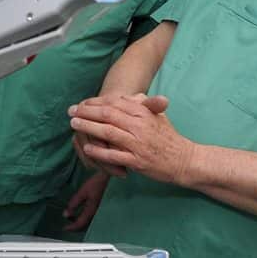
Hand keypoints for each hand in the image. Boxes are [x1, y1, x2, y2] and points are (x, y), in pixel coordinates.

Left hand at [63, 172, 109, 230]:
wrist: (111, 179)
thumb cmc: (96, 184)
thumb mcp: (83, 192)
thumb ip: (74, 203)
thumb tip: (65, 214)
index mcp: (92, 211)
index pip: (80, 224)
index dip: (72, 227)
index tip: (64, 228)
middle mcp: (98, 215)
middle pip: (86, 226)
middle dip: (76, 226)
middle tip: (68, 223)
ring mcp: (101, 213)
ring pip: (90, 223)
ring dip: (81, 222)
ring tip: (73, 217)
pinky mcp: (103, 211)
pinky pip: (93, 219)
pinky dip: (86, 219)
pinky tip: (82, 214)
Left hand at [70, 94, 194, 184]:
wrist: (185, 160)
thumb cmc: (169, 137)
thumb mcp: (158, 116)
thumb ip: (142, 105)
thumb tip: (127, 96)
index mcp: (144, 113)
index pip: (115, 103)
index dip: (96, 102)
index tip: (82, 102)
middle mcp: (140, 126)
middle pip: (108, 115)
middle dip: (87, 112)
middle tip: (71, 111)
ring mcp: (138, 144)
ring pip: (108, 133)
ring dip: (89, 127)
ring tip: (74, 124)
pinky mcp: (137, 161)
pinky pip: (114, 155)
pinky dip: (99, 151)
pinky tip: (87, 147)